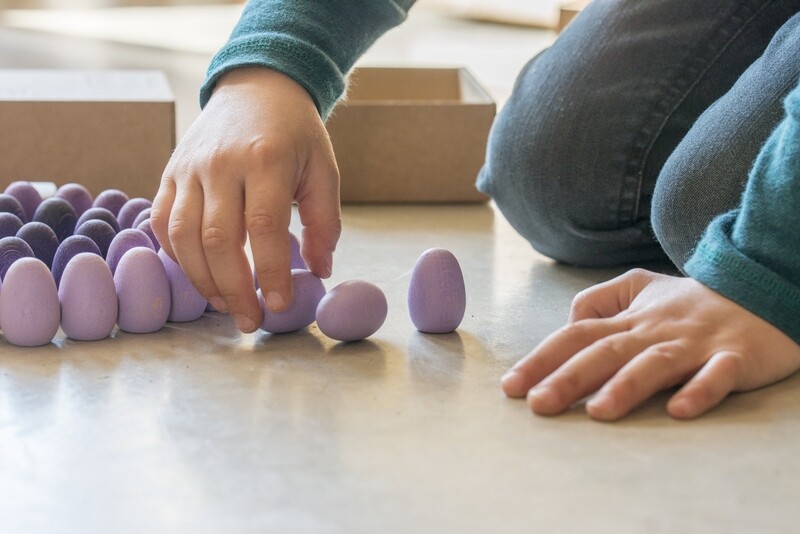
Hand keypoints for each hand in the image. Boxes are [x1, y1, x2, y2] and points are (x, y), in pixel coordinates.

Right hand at [151, 68, 340, 331]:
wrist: (255, 87)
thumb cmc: (295, 134)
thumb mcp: (324, 169)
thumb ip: (325, 222)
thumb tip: (320, 271)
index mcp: (267, 160)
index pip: (264, 227)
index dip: (271, 272)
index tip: (278, 306)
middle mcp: (222, 164)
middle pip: (218, 239)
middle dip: (234, 289)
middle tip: (251, 321)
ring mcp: (189, 168)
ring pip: (183, 235)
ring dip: (202, 280)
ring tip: (225, 306)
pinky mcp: (170, 173)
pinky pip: (162, 222)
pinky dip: (177, 256)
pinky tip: (200, 275)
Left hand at [502, 269, 799, 419]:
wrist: (761, 289)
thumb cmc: (690, 301)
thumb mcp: (640, 288)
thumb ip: (599, 301)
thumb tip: (568, 324)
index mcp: (630, 318)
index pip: (576, 335)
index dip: (542, 359)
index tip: (511, 387)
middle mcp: (655, 330)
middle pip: (606, 351)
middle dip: (569, 378)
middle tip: (538, 405)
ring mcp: (695, 343)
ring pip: (656, 364)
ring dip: (626, 387)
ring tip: (597, 413)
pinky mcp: (735, 357)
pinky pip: (717, 375)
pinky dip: (699, 391)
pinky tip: (678, 410)